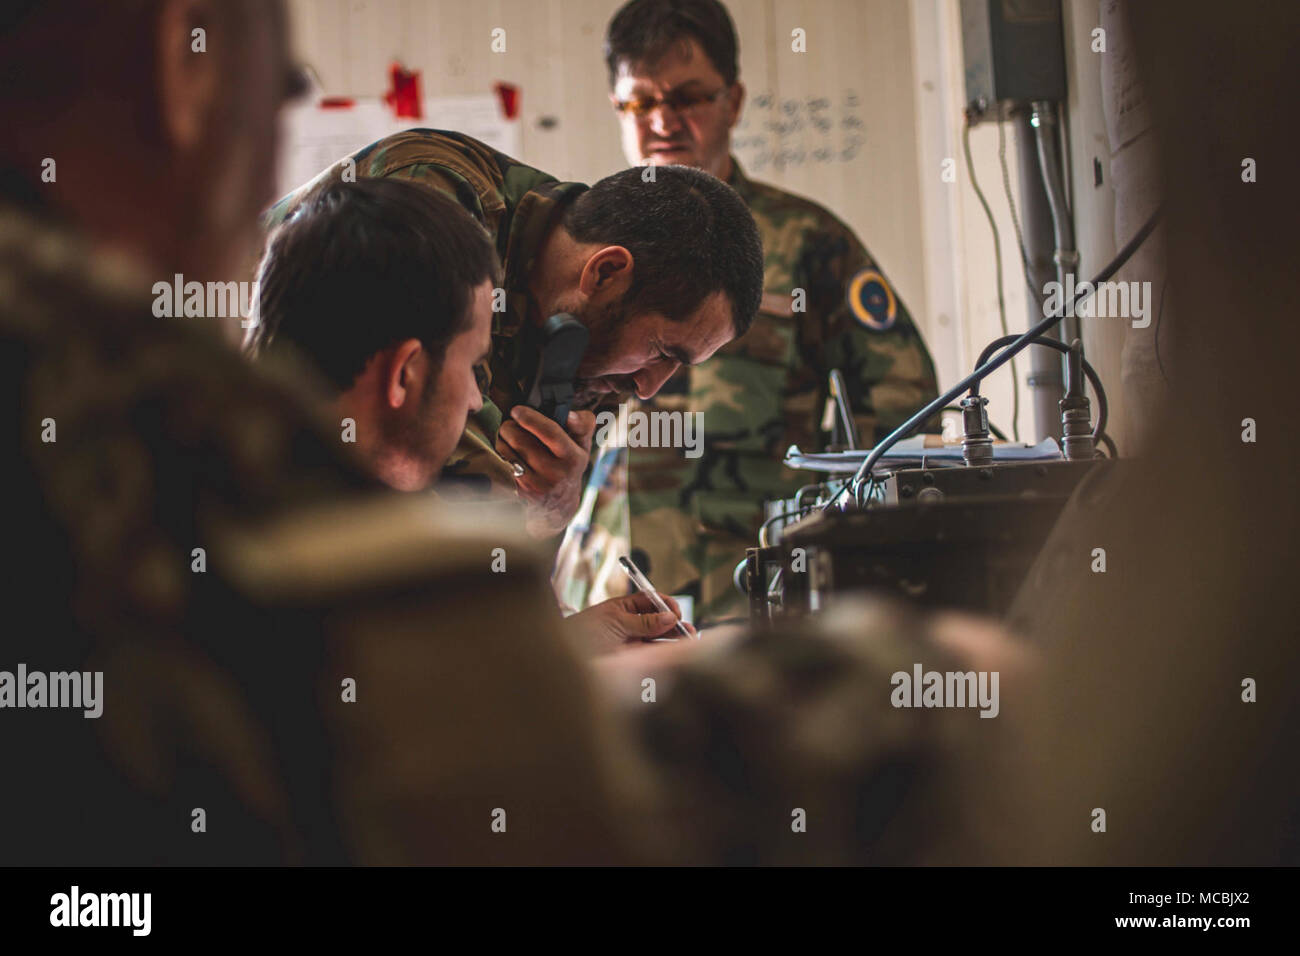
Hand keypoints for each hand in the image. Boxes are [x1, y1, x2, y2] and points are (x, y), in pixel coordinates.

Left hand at [496, 406, 594, 537]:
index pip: (550, 432)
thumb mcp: (582, 447)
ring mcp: (535, 485)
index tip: (517, 410)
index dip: (530, 418)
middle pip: (520, 439)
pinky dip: (499, 455)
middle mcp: (554, 473)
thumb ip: (583, 424)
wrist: (557, 507)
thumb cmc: (568, 467)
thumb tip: (570, 414)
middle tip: (511, 424)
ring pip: (505, 450)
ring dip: (502, 440)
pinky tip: (506, 455)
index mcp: (572, 458)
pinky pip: (500, 464)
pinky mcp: (517, 492)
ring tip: (509, 440)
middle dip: (510, 426)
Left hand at [567, 591, 696, 653]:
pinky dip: (667, 653)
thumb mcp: (614, 623)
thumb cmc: (583, 634)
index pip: (651, 601)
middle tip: (688, 632)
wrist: (563, 658)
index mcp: (624, 608)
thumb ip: (643, 621)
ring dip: (675, 640)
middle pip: (659, 621)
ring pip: (660, 639)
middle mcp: (631, 624)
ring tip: (689, 641)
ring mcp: (632, 643)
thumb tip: (670, 616)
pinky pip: (653, 655)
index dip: (665, 605)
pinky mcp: (632, 661)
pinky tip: (677, 652)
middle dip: (675, 624)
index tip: (675, 612)